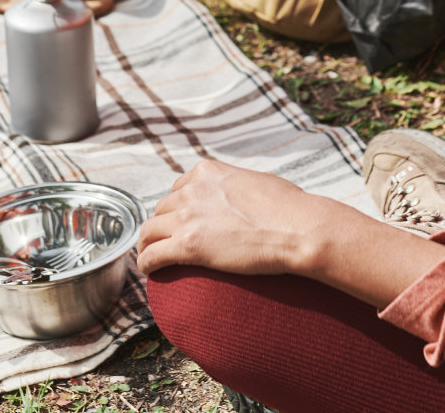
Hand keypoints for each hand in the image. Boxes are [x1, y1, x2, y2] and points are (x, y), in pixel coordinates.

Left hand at [137, 158, 444, 307]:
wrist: (298, 228)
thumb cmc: (288, 208)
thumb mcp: (256, 181)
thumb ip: (235, 184)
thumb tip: (239, 194)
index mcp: (208, 171)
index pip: (179, 186)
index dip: (177, 205)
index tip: (179, 219)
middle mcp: (192, 190)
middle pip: (163, 208)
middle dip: (163, 224)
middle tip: (167, 240)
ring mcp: (188, 217)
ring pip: (150, 230)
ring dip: (148, 243)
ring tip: (151, 256)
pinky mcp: (188, 245)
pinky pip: (154, 255)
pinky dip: (146, 263)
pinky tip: (149, 271)